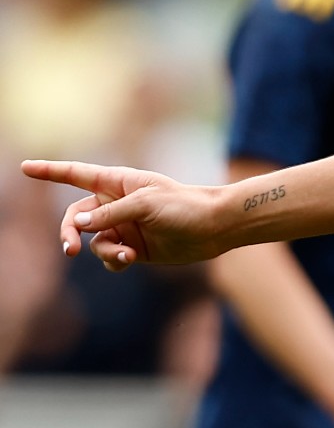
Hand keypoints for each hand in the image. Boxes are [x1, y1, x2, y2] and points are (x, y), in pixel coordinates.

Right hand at [22, 160, 231, 268]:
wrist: (214, 228)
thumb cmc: (184, 206)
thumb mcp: (145, 205)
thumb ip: (109, 215)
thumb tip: (76, 225)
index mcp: (119, 182)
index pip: (77, 175)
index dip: (50, 172)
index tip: (25, 167)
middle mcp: (117, 204)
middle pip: (76, 217)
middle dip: (69, 233)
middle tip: (70, 249)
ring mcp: (124, 226)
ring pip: (93, 241)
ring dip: (103, 250)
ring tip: (125, 255)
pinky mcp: (133, 247)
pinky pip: (109, 257)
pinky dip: (114, 261)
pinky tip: (130, 260)